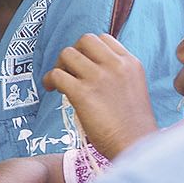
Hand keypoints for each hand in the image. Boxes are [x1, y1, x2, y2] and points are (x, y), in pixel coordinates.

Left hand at [42, 33, 157, 158]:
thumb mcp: (131, 87)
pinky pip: (56, 74)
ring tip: (60, 84)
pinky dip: (49, 80)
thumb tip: (87, 68)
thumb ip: (115, 73)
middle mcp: (116, 65)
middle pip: (84, 40)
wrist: (134, 143)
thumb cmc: (130, 123)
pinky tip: (52, 90)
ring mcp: (99, 77)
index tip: (83, 66)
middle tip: (69, 72)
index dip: (87, 50)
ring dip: (58, 67)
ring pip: (67, 53)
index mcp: (130, 63)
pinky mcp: (83, 92)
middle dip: (72, 54)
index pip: (103, 38)